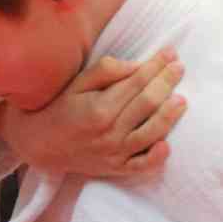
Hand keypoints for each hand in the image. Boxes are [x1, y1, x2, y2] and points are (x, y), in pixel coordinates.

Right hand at [0, 47, 186, 176]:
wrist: (40, 144)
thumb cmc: (60, 107)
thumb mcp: (77, 83)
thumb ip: (107, 70)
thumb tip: (137, 66)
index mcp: (100, 108)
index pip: (137, 82)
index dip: (156, 66)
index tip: (170, 53)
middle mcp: (109, 132)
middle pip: (148, 104)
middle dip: (167, 82)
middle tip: (180, 68)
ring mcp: (114, 152)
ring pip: (151, 133)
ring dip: (169, 116)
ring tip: (182, 100)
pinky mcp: (116, 168)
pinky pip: (141, 166)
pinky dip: (156, 157)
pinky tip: (167, 144)